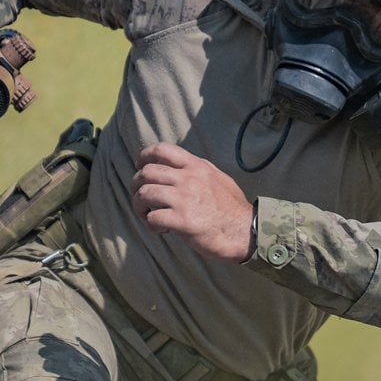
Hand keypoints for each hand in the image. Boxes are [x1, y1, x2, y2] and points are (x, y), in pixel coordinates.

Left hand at [130, 143, 254, 261]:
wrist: (245, 231)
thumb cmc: (231, 207)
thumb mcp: (217, 177)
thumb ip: (196, 170)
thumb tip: (178, 165)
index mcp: (196, 166)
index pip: (161, 150)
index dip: (144, 157)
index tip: (140, 167)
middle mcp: (188, 178)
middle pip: (146, 173)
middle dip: (136, 185)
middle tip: (139, 197)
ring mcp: (184, 199)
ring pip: (145, 194)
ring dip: (139, 206)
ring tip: (147, 214)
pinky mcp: (182, 220)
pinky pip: (152, 218)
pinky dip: (150, 225)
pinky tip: (161, 229)